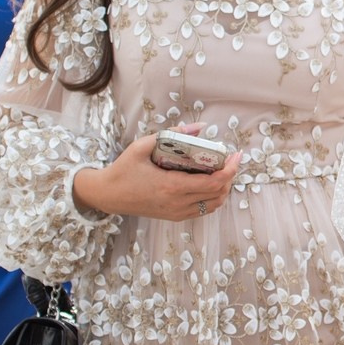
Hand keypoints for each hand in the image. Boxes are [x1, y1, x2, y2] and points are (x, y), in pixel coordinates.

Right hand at [73, 123, 238, 222]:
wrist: (107, 195)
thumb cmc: (123, 169)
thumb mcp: (142, 146)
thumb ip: (172, 135)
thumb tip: (199, 127)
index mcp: (172, 186)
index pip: (213, 182)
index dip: (230, 169)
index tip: (236, 156)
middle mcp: (177, 203)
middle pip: (218, 194)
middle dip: (230, 176)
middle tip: (230, 160)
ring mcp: (176, 213)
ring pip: (213, 205)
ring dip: (223, 189)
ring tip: (223, 171)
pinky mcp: (173, 217)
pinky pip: (202, 210)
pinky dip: (212, 198)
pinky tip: (210, 184)